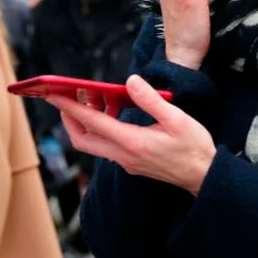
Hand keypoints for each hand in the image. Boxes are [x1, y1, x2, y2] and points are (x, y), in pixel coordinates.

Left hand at [49, 75, 216, 194]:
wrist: (203, 176)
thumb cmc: (193, 147)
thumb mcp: (176, 118)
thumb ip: (150, 99)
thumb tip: (130, 81)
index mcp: (132, 142)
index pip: (92, 123)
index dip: (71, 107)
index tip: (54, 94)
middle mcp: (123, 155)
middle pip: (82, 139)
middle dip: (69, 118)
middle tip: (67, 97)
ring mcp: (126, 162)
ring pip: (94, 144)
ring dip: (88, 122)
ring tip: (96, 98)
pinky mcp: (131, 163)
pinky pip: (107, 146)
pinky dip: (102, 128)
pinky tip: (115, 112)